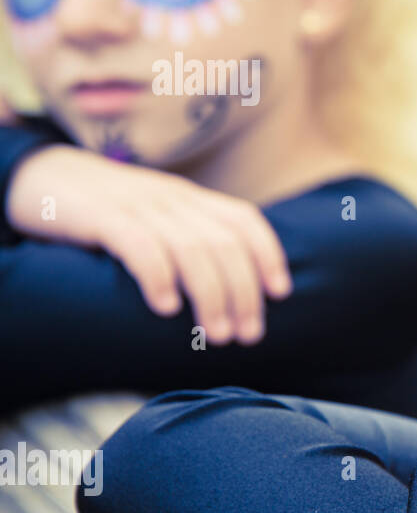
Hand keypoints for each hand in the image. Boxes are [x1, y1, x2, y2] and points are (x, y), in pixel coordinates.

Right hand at [5, 145, 291, 343]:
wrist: (39, 177)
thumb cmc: (104, 212)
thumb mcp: (155, 220)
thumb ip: (188, 242)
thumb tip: (229, 293)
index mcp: (189, 199)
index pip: (244, 220)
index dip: (269, 255)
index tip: (281, 293)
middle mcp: (171, 199)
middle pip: (224, 244)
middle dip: (244, 293)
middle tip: (246, 335)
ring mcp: (137, 205)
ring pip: (192, 248)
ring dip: (211, 295)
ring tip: (216, 333)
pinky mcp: (101, 216)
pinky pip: (140, 245)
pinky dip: (158, 277)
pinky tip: (165, 308)